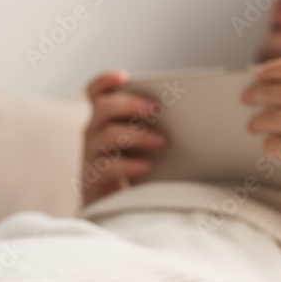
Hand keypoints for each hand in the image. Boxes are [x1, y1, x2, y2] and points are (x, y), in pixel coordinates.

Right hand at [81, 71, 168, 205]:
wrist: (114, 205)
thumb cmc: (133, 166)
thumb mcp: (140, 142)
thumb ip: (152, 126)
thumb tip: (189, 115)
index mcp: (104, 119)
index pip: (96, 92)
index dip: (105, 81)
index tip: (124, 76)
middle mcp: (94, 132)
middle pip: (104, 108)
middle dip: (131, 104)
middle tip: (156, 109)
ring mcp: (91, 154)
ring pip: (108, 134)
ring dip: (138, 135)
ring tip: (163, 141)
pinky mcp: (94, 178)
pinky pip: (108, 167)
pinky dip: (130, 165)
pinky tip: (148, 167)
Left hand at [242, 45, 280, 203]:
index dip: (270, 70)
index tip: (259, 75)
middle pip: (273, 91)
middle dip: (254, 94)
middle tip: (246, 98)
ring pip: (267, 117)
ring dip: (257, 122)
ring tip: (255, 125)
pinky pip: (270, 142)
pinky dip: (270, 144)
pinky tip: (277, 144)